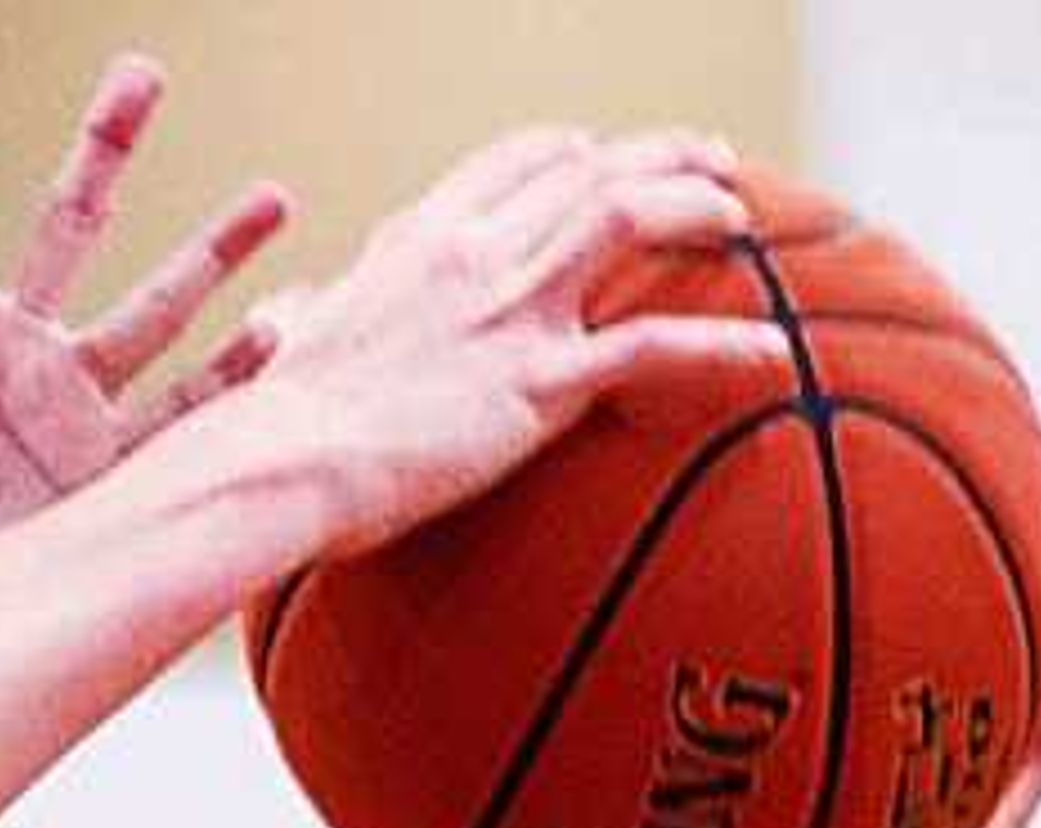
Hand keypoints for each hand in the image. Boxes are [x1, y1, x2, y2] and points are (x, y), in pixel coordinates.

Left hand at [0, 28, 290, 631]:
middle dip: (107, 146)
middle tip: (144, 68)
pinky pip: (180, 423)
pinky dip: (231, 383)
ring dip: (211, 254)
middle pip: (69, 224)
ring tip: (274, 195)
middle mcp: (11, 354)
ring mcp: (62, 415)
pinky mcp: (99, 482)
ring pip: (151, 310)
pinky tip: (278, 335)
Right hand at [235, 122, 757, 572]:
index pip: (513, 162)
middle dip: (659, 154)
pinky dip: (717, 347)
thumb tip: (285, 316)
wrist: (278, 462)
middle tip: (710, 158)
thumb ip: (305, 319)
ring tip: (742, 214)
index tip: (597, 155)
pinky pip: (650, 349)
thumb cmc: (271, 426)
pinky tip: (769, 353)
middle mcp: (475, 254)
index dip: (568, 152)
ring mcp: (511, 312)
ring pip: (629, 218)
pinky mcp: (537, 385)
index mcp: (419, 240)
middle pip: (588, 170)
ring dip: (696, 205)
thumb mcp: (288, 344)